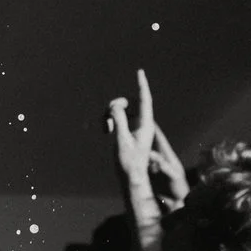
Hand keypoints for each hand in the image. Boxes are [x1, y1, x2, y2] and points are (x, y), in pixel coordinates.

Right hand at [108, 69, 187, 209]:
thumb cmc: (128, 162)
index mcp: (145, 125)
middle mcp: (143, 124)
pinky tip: (106, 130)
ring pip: (123, 111)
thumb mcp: (122, 140)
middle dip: (116, 106)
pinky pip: (120, 119)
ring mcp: (137, 128)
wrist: (131, 178)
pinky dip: (111, 121)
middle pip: (129, 103)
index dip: (142, 85)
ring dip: (111, 115)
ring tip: (105, 128)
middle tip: (107, 116)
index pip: (144, 100)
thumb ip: (119, 121)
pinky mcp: (130, 133)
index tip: (139, 72)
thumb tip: (115, 106)